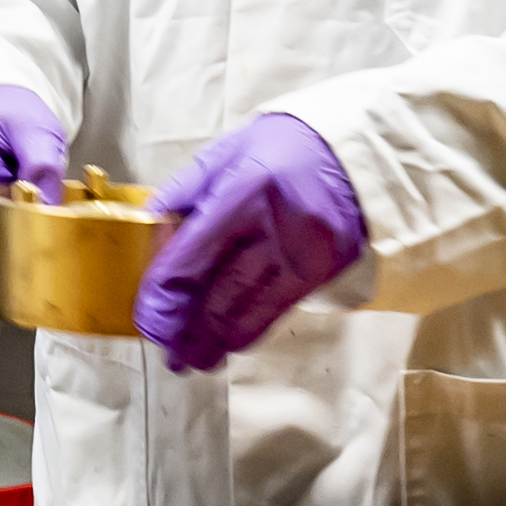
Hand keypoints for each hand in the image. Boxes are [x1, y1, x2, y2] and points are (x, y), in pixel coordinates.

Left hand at [136, 110, 370, 373]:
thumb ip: (188, 190)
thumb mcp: (228, 151)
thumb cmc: (285, 147)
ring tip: (193, 358)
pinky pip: (278, 310)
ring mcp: (304, 255)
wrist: (355, 153)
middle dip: (188, 331)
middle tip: (168, 353)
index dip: (165, 296)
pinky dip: (250, 328)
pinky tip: (230, 341)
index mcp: (243, 192)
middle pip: (220, 294)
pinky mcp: (324, 272)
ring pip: (249, 311)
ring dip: (217, 340)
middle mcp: (275, 229)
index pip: (192, 257)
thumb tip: (152, 227)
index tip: (149, 318)